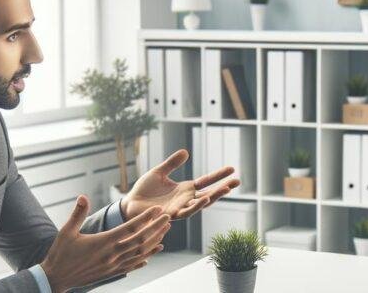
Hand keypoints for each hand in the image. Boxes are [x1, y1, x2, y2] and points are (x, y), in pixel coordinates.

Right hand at [41, 195, 170, 292]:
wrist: (56, 278)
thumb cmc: (60, 253)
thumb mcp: (66, 231)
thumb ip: (77, 214)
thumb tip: (82, 196)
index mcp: (103, 242)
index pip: (130, 228)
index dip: (145, 218)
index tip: (157, 210)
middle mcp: (111, 254)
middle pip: (140, 240)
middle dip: (156, 228)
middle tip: (168, 218)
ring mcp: (113, 265)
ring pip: (140, 253)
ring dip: (154, 242)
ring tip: (164, 232)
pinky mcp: (111, 273)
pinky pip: (132, 265)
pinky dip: (144, 259)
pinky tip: (152, 254)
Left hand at [122, 149, 239, 220]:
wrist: (130, 205)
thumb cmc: (144, 190)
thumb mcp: (159, 172)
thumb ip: (172, 163)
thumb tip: (186, 152)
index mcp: (185, 189)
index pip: (206, 181)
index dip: (219, 175)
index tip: (232, 169)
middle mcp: (186, 199)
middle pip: (209, 193)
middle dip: (223, 188)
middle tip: (237, 181)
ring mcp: (180, 207)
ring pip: (201, 203)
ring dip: (213, 197)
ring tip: (225, 189)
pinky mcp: (171, 214)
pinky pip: (186, 211)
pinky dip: (196, 205)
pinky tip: (205, 198)